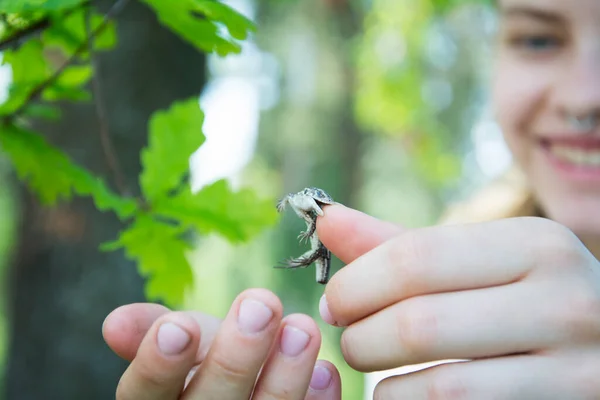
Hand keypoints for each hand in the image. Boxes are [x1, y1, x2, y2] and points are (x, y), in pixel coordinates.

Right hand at [103, 288, 341, 398]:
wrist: (243, 392)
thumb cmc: (208, 368)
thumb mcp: (180, 348)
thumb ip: (154, 335)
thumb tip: (114, 322)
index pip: (144, 396)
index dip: (158, 365)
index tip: (179, 325)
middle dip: (234, 357)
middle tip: (261, 303)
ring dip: (284, 376)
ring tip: (302, 328)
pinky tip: (325, 372)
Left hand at [316, 205, 599, 398]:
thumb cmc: (521, 295)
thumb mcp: (476, 261)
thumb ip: (399, 244)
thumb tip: (327, 220)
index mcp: (535, 244)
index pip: (415, 259)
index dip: (356, 285)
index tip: (333, 303)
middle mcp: (564, 301)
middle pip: (420, 323)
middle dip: (361, 337)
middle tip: (349, 338)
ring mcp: (575, 368)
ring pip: (441, 386)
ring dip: (383, 382)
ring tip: (373, 366)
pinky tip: (407, 391)